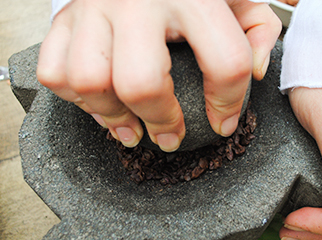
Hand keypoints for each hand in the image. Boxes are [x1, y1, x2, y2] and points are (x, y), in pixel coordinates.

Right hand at [36, 0, 280, 151]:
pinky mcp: (65, 19)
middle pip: (141, 83)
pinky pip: (56, 73)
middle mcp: (139, 1)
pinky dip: (76, 97)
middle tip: (169, 137)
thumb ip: (257, 28)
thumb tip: (258, 70)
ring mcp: (95, 8)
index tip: (223, 123)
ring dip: (112, 117)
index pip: (224, 62)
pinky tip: (100, 100)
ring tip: (131, 129)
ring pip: (90, 82)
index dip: (228, 104)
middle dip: (159, 121)